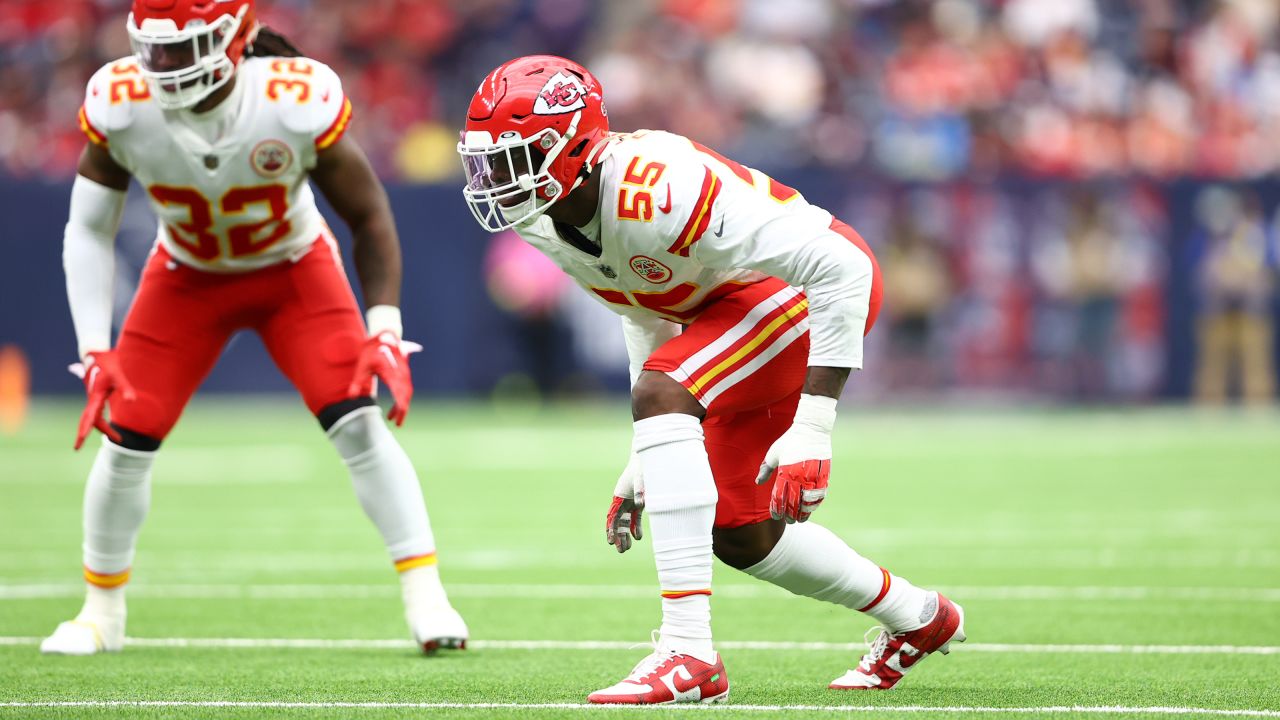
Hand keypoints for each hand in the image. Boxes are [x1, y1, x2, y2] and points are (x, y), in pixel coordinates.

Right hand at [68, 350, 136, 450]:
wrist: (97, 355)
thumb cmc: (108, 364)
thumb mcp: (118, 375)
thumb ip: (125, 388)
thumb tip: (132, 401)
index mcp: (95, 396)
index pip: (90, 416)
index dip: (86, 429)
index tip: (80, 440)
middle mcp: (92, 399)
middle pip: (87, 420)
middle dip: (83, 434)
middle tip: (76, 448)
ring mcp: (93, 399)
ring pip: (93, 418)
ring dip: (102, 429)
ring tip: (118, 438)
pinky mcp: (96, 397)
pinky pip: (96, 414)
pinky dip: (100, 422)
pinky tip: (109, 427)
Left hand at [347, 331, 422, 426]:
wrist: (384, 337)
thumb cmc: (372, 351)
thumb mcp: (362, 365)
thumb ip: (358, 382)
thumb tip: (351, 397)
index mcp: (391, 371)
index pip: (398, 390)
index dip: (400, 403)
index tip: (400, 415)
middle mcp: (401, 373)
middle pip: (406, 394)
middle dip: (403, 410)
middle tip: (398, 424)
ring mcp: (404, 374)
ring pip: (406, 394)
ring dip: (401, 407)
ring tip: (393, 420)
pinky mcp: (404, 375)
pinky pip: (405, 390)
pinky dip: (400, 401)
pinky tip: (393, 410)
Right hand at [605, 452, 643, 552]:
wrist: (648, 459)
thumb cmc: (642, 468)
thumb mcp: (641, 478)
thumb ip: (641, 491)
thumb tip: (641, 505)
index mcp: (618, 496)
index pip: (613, 516)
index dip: (611, 529)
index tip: (611, 541)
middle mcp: (622, 501)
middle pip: (617, 522)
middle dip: (617, 536)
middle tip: (620, 550)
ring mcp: (630, 502)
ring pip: (625, 522)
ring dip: (625, 535)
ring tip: (626, 549)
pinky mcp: (638, 503)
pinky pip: (634, 518)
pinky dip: (635, 527)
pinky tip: (638, 538)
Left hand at [754, 394, 836, 522]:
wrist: (812, 430)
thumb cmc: (790, 440)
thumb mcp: (773, 453)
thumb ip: (766, 469)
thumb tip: (758, 482)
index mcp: (785, 472)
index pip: (779, 497)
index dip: (777, 509)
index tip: (775, 516)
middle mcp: (799, 477)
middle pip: (793, 503)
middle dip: (790, 515)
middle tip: (788, 521)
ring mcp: (813, 477)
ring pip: (808, 503)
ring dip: (804, 513)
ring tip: (799, 520)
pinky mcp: (824, 476)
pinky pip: (820, 495)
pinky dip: (815, 504)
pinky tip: (810, 509)